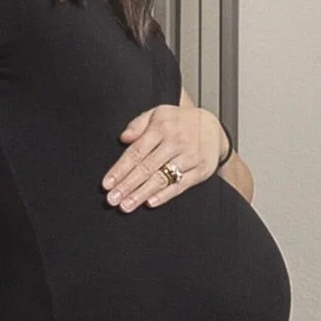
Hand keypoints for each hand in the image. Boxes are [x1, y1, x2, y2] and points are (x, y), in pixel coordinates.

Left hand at [105, 104, 227, 211]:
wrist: (213, 126)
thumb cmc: (179, 122)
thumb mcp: (157, 114)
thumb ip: (138, 124)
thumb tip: (123, 138)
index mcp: (161, 127)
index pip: (136, 151)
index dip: (120, 169)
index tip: (106, 184)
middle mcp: (176, 142)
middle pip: (147, 167)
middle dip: (127, 185)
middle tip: (112, 200)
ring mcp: (190, 157)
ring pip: (162, 178)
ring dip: (142, 194)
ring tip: (126, 206)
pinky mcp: (201, 170)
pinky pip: (181, 185)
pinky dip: (165, 195)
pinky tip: (150, 202)